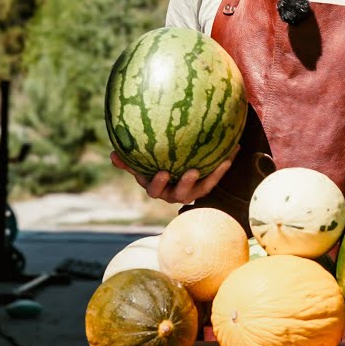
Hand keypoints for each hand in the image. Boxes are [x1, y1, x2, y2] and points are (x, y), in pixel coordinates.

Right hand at [109, 146, 238, 203]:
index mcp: (156, 187)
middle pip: (176, 194)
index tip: (162, 172)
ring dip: (205, 178)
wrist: (178, 169)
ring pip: (197, 190)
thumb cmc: (155, 165)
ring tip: (212, 165)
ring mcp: (189, 192)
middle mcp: (173, 193)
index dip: (157, 183)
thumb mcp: (141, 163)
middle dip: (182, 185)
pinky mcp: (204, 188)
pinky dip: (221, 167)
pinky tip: (232, 151)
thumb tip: (112, 154)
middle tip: (189, 172)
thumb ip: (129, 161)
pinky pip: (213, 179)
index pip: (153, 189)